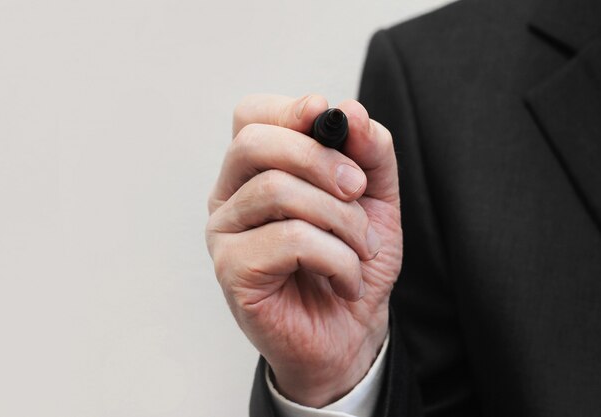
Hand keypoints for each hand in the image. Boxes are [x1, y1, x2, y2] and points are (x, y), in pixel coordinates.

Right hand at [206, 94, 401, 406]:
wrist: (350, 333)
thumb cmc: (352, 262)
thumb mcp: (375, 200)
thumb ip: (369, 152)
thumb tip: (349, 112)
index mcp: (256, 172)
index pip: (251, 116)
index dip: (289, 109)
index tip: (328, 116)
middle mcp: (230, 197)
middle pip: (253, 143)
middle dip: (319, 158)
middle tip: (357, 190)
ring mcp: (224, 234)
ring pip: (277, 190)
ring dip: (340, 218)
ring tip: (363, 248)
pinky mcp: (232, 270)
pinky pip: (289, 239)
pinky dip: (336, 258)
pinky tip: (346, 281)